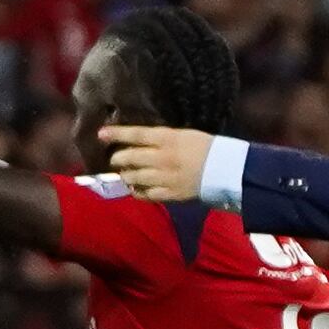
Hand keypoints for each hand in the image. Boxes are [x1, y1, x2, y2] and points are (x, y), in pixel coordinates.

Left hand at [99, 123, 217, 201]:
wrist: (228, 171)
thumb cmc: (208, 148)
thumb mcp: (185, 135)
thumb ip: (162, 138)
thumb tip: (140, 140)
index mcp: (168, 139)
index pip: (136, 135)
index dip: (116, 134)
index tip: (101, 134)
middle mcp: (162, 158)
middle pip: (129, 157)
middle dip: (118, 158)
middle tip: (116, 159)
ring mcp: (165, 178)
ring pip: (133, 177)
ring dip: (126, 175)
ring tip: (127, 174)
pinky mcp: (170, 194)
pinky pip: (145, 194)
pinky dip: (138, 191)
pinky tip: (138, 188)